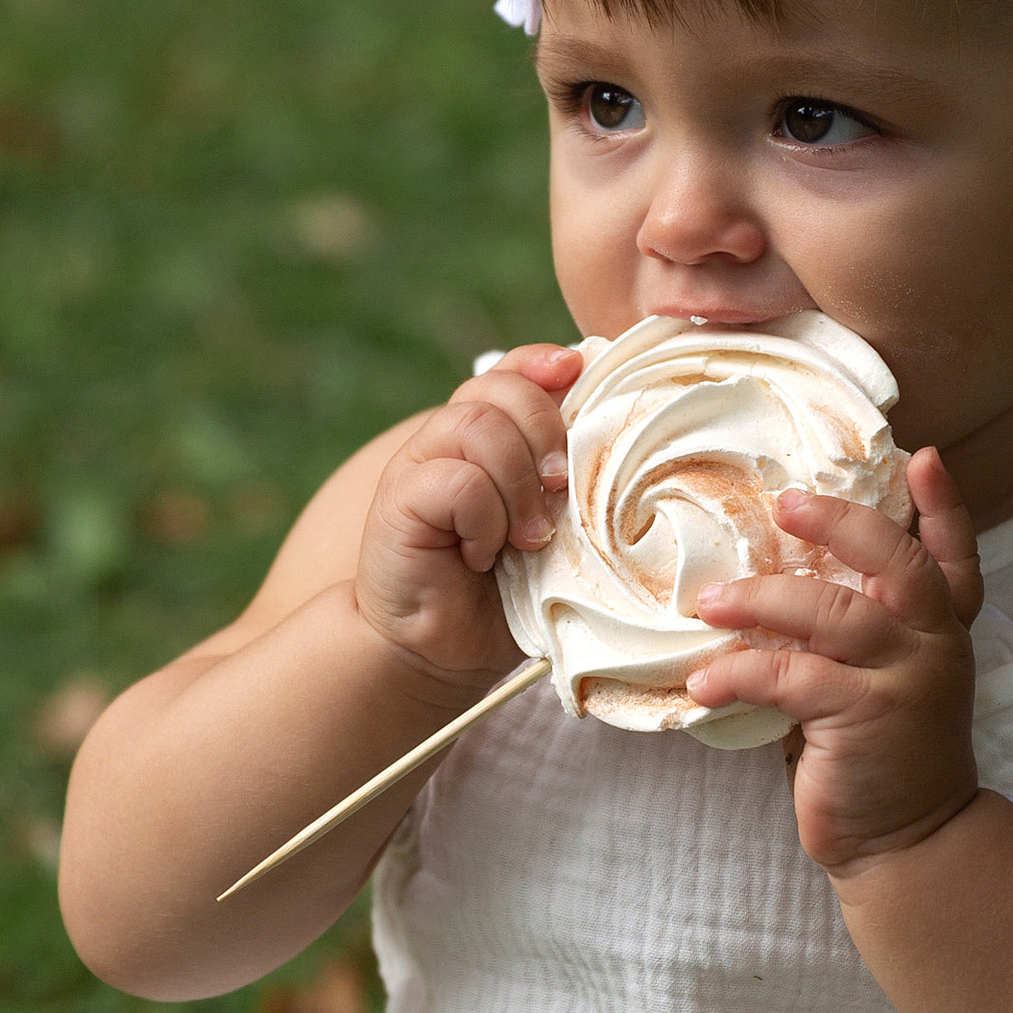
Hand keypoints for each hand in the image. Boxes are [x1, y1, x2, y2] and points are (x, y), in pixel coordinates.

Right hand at [355, 343, 582, 688]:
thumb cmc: (508, 590)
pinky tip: (482, 553)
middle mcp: (449, 439)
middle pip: (499, 388)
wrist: (444, 649)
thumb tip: (615, 438)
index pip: (514, 370)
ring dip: (517, 482)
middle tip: (561, 489)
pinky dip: (485, 518)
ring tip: (529, 537)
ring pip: (477, 425)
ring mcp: (419, 465)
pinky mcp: (397, 500)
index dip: (543, 363)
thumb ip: (569, 480)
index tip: (577, 372)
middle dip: (544, 430)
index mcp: (488, 435)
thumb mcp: (553, 527)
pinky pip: (457, 480)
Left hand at [684, 446, 984, 872]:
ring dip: (762, 599)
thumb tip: (769, 574)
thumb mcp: (873, 680)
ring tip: (709, 603)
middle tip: (787, 504)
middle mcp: (934, 644)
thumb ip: (849, 630)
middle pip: (898, 561)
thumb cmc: (873, 753)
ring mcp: (906, 680)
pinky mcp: (866, 718)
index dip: (942, 506)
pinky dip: (739, 673)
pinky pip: (791, 676)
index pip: (952, 554)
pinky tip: (702, 684)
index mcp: (940, 628)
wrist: (907, 842)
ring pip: (834, 612)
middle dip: (842, 523)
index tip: (924, 457)